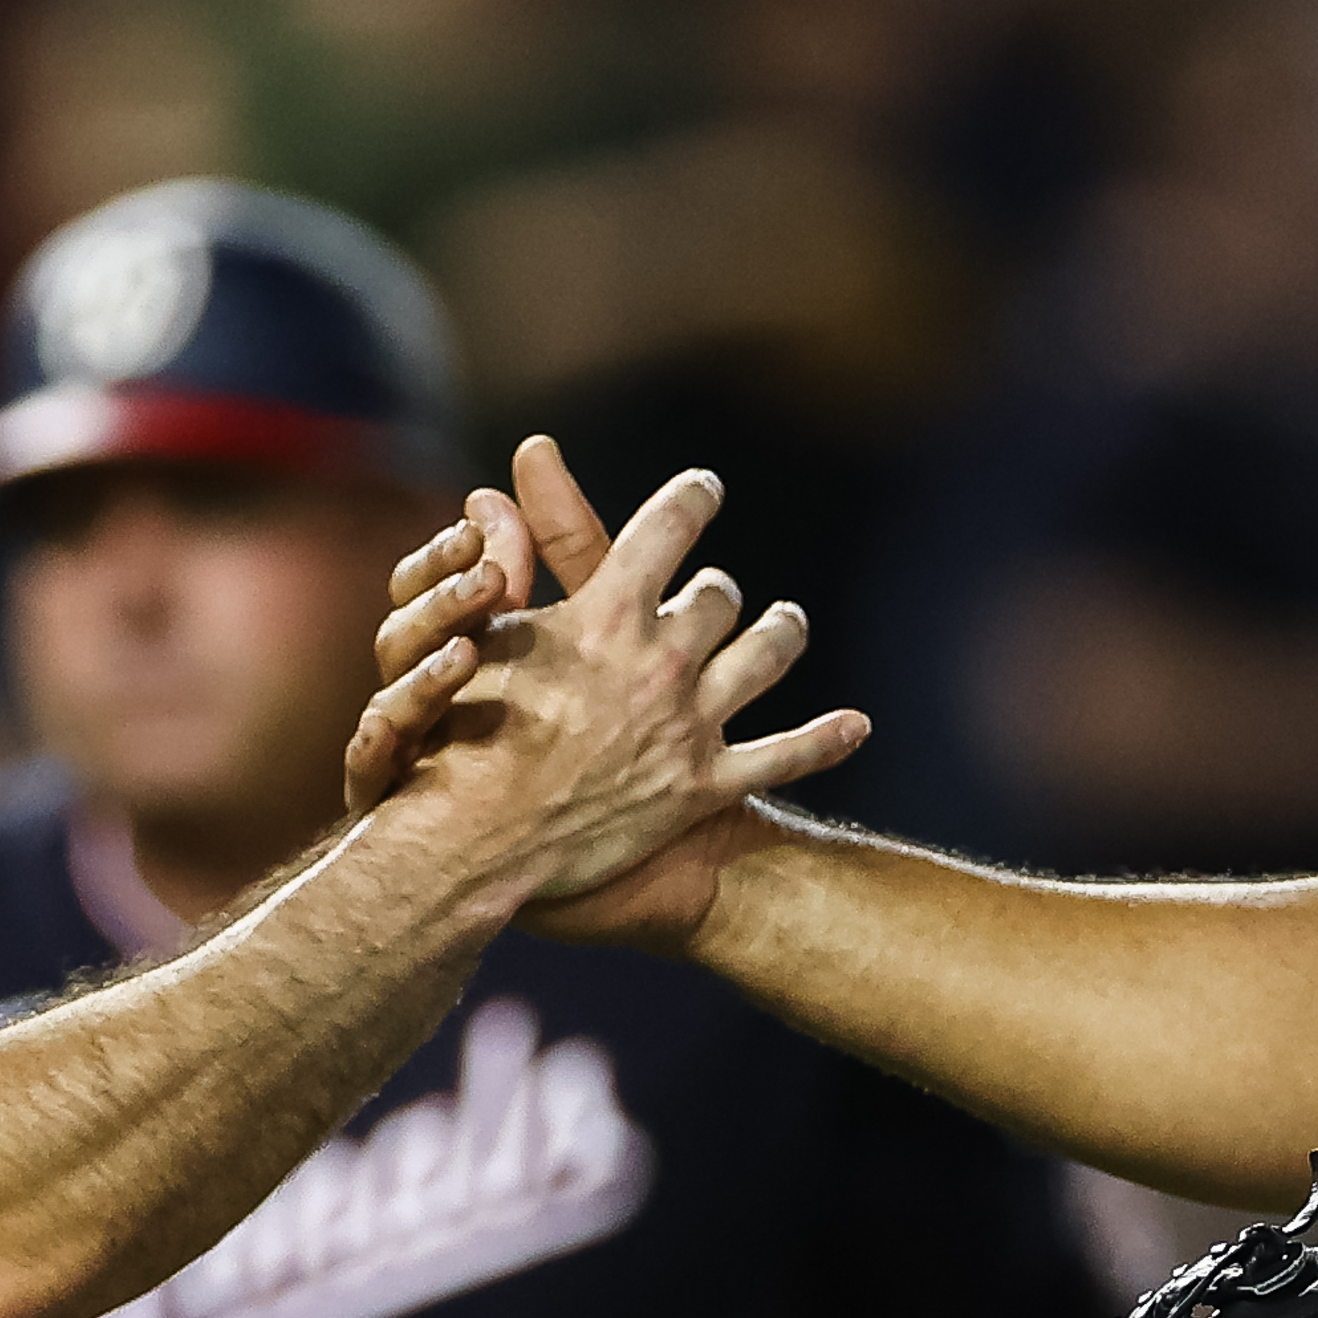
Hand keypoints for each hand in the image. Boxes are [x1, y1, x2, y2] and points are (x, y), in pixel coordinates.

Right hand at [351, 439, 864, 929]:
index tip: (704, 488)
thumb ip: (509, 551)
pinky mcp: (704, 788)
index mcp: (609, 613)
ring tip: (784, 625)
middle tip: (711, 593)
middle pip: (721, 596)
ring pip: (768, 655)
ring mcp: (690, 724)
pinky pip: (785, 757)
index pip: (670, 526)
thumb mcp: (477, 632)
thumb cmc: (460, 735)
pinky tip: (856, 726)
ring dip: (780, 633)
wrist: (477, 846)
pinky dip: (826, 740)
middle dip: (716, 589)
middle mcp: (663, 659)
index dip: (692, 498)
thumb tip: (511, 470)